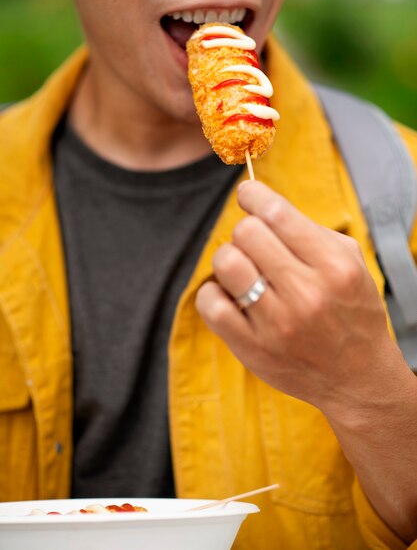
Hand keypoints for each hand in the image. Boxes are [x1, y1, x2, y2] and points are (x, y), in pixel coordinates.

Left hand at [196, 180, 402, 416]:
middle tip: (255, 246)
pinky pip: (211, 304)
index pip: (277, 213)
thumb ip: (310, 231)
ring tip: (243, 270)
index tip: (248, 195)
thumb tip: (261, 204)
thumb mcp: (351, 263)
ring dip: (229, 259)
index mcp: (334, 266)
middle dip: (246, 231)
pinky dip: (213, 292)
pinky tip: (230, 295)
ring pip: (226, 263)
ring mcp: (278, 324)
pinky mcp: (253, 348)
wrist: (358, 378)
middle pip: (246, 233)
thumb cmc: (351, 313)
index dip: (253, 195)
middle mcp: (307, 293)